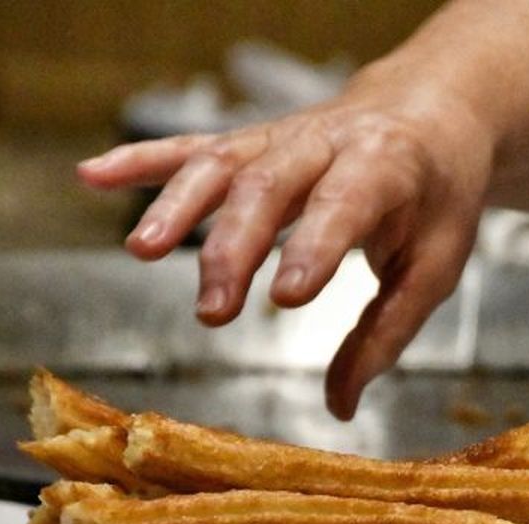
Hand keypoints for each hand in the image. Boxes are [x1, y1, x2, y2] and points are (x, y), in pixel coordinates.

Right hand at [78, 78, 492, 419]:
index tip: (288, 297)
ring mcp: (282, 139)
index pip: (346, 202)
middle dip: (235, 246)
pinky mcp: (253, 142)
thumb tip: (340, 406)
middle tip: (213, 312)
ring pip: (222, 163)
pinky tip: (93, 175)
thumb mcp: (436, 263)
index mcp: (388, 165)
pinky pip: (193, 147)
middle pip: (270, 185)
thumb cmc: (435, 194)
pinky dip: (142, 160)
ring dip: (178, 205)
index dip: (315, 245)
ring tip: (142, 250)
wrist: (432, 112)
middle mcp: (327, 142)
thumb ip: (386, 332)